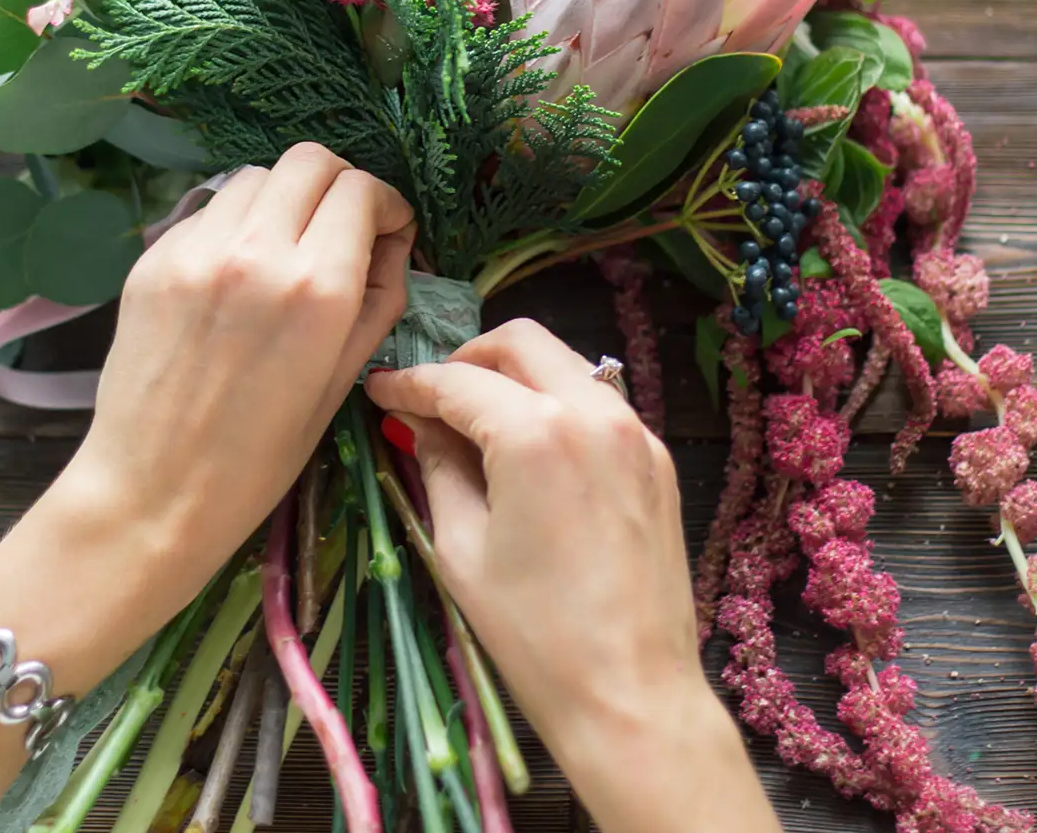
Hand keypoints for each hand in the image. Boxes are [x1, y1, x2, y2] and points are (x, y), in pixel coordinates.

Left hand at [57, 143, 415, 629]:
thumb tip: (389, 244)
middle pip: (310, 161)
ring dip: (284, 199)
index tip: (386, 233)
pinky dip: (236, 225)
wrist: (152, 492)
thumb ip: (377, 300)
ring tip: (286, 250)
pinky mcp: (153, 259)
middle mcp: (256, 251)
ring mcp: (196, 249)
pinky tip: (235, 275)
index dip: (385, 205)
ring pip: (256, 176)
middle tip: (342, 230)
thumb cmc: (259, 458)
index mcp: (315, 289)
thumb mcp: (342, 383)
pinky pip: (209, 211)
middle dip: (339, 187)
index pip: (360, 189)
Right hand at [366, 321, 777, 832]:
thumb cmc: (535, 636)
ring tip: (478, 426)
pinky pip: (598, 405)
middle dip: (469, 359)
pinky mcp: (657, 461)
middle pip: (522, 343)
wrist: (632, 694)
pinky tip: (530, 454)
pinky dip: (557, 407)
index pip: (458, 382)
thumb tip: (424, 425)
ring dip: (517, 378)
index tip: (379, 391)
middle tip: (432, 398)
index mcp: (538, 433)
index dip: (409, 383)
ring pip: (566, 366)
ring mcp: (636, 434)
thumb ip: (439, 468)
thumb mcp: (462, 550)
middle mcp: (595, 413)